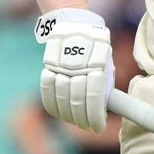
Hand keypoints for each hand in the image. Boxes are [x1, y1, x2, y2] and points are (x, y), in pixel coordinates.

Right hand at [35, 8, 114, 132]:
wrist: (76, 25)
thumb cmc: (95, 51)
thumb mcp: (106, 64)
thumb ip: (104, 85)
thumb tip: (103, 110)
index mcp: (98, 65)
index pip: (94, 97)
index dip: (95, 117)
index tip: (98, 128)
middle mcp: (79, 66)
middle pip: (77, 101)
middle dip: (83, 120)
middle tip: (87, 126)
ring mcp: (62, 66)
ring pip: (61, 98)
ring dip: (68, 115)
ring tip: (75, 121)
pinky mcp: (48, 65)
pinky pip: (46, 90)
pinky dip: (53, 105)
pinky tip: (60, 111)